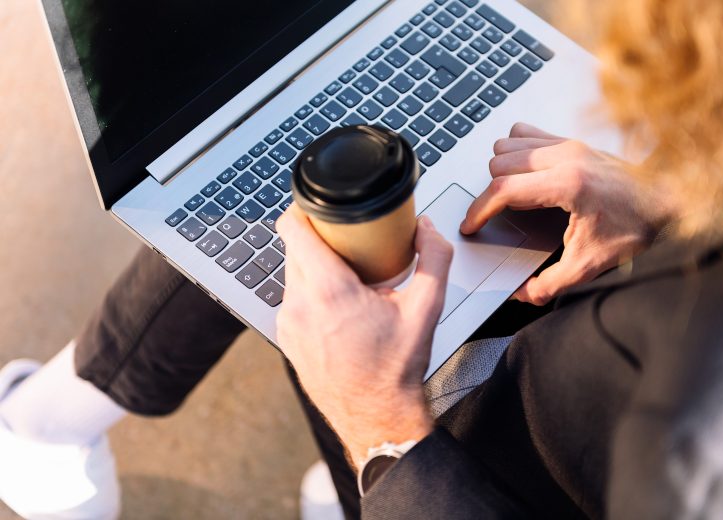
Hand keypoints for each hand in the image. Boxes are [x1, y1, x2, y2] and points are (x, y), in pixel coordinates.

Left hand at [275, 206, 453, 465]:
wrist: (376, 417)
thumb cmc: (396, 368)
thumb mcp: (427, 309)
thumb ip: (434, 258)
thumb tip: (427, 227)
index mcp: (328, 291)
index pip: (293, 228)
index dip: (304, 209)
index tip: (320, 207)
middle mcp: (299, 304)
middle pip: (294, 248)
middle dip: (318, 239)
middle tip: (348, 242)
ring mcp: (288, 323)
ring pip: (292, 273)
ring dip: (314, 267)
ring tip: (347, 276)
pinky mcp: (286, 337)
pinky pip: (293, 299)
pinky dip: (310, 293)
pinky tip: (337, 306)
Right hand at [460, 123, 672, 304]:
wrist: (670, 202)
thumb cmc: (636, 226)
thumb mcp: (590, 265)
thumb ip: (551, 284)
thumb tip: (523, 294)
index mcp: (568, 184)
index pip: (504, 188)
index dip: (479, 209)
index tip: (471, 225)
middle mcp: (566, 157)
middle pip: (499, 162)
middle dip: (490, 192)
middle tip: (495, 216)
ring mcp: (569, 144)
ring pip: (508, 142)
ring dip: (500, 168)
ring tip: (507, 194)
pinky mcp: (573, 140)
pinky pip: (526, 132)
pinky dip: (516, 150)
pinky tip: (524, 172)